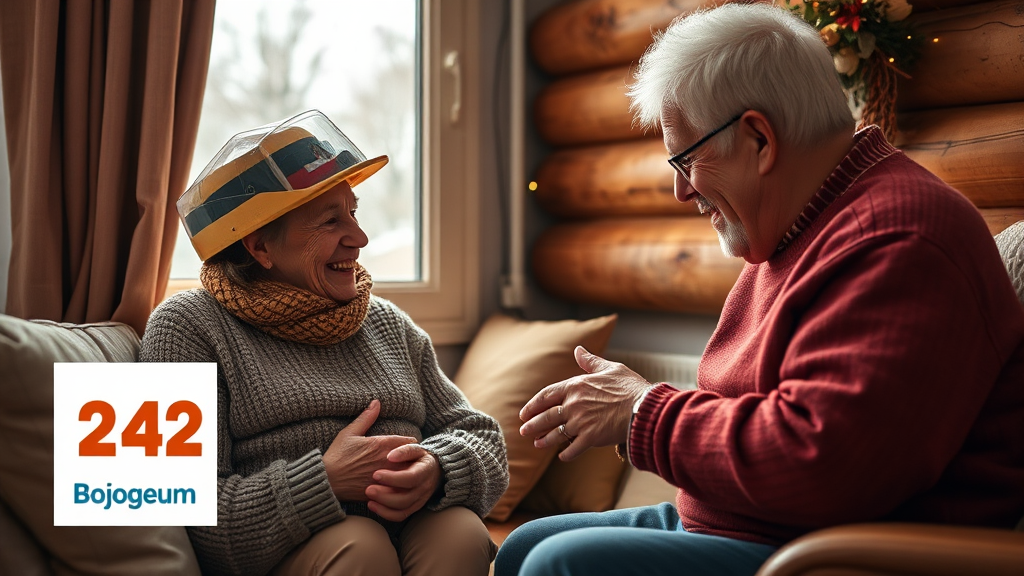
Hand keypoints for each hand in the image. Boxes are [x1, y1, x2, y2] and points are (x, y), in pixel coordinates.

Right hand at [323, 399, 417, 501]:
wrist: (327, 482)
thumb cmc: (337, 456)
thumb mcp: (349, 433)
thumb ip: (366, 418)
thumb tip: (376, 402)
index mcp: (382, 444)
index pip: (411, 442)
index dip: (411, 444)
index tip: (407, 446)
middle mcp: (388, 461)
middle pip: (414, 459)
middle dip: (413, 458)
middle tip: (411, 460)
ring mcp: (387, 477)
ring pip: (410, 475)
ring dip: (410, 472)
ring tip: (407, 472)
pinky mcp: (383, 491)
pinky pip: (401, 489)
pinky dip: (402, 487)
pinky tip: (398, 486)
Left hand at [365, 444, 441, 521]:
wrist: (432, 469)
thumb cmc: (419, 457)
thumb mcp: (415, 448)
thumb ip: (404, 450)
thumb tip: (390, 456)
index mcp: (425, 470)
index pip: (411, 478)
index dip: (393, 478)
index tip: (375, 474)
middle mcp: (424, 488)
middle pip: (406, 498)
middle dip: (385, 495)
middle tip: (368, 489)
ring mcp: (420, 499)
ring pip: (402, 509)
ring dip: (383, 505)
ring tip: (368, 498)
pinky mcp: (413, 507)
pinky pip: (400, 516)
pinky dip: (385, 513)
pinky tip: (372, 505)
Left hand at [519, 346, 651, 460]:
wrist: (645, 407)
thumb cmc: (630, 386)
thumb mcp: (610, 368)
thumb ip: (591, 361)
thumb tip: (578, 350)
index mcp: (576, 386)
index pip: (547, 395)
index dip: (533, 405)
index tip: (524, 412)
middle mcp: (574, 404)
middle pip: (546, 416)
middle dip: (533, 425)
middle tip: (523, 431)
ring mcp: (581, 422)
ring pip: (556, 434)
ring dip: (545, 440)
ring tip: (537, 444)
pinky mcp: (591, 438)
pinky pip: (573, 448)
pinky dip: (566, 454)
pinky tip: (561, 457)